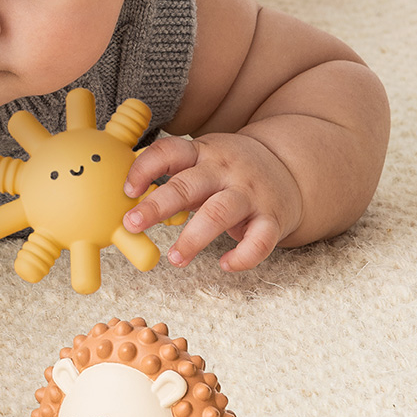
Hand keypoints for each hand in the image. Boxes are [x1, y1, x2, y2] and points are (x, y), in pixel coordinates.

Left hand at [122, 133, 303, 271]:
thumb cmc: (230, 170)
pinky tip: (225, 264)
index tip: (126, 189)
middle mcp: (224, 170)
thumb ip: (174, 177)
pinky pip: (259, 241)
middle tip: (132, 224)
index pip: (170, 152)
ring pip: (219, 213)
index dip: (145, 168)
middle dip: (157, 206)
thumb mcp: (203, 160)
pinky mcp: (272, 218)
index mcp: (202, 153)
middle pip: (188, 185)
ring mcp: (250, 193)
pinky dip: (242, 256)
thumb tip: (130, 200)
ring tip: (174, 258)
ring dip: (193, 238)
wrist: (290, 167)